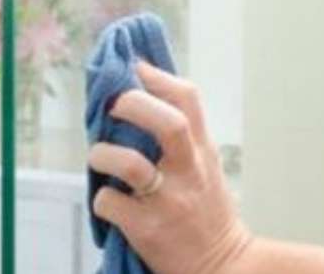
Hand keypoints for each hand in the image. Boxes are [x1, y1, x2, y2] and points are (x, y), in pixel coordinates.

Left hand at [89, 63, 251, 273]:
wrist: (223, 267)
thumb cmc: (206, 213)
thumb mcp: (205, 168)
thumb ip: (183, 138)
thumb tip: (142, 97)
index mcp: (202, 151)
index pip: (188, 99)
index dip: (158, 77)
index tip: (135, 69)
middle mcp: (189, 172)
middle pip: (168, 123)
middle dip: (133, 105)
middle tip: (113, 106)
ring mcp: (169, 201)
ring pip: (130, 164)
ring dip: (103, 153)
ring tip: (99, 157)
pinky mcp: (147, 230)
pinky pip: (110, 201)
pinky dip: (101, 198)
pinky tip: (108, 202)